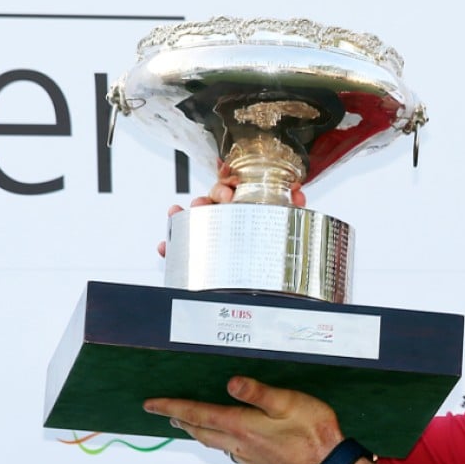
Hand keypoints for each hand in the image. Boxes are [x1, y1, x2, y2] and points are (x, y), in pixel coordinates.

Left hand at [144, 376, 343, 463]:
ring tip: (195, 425)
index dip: (173, 406)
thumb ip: (258, 392)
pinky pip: (240, 457)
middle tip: (167, 412)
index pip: (199, 414)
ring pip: (220, 446)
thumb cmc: (315, 435)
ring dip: (203, 434)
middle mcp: (241, 447)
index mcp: (242, 427)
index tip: (151, 404)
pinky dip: (229, 446)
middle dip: (183, 420)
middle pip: (203, 432)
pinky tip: (238, 445)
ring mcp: (252, 463)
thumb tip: (230, 382)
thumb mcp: (289, 403)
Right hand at [156, 165, 306, 257]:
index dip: (228, 178)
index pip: (231, 185)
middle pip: (212, 197)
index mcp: (242, 206)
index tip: (232, 179)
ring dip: (189, 213)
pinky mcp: (195, 253)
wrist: (261, 285)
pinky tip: (165, 246)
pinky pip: (179, 247)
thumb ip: (290, 210)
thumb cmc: (267, 248)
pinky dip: (171, 246)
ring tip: (188, 212)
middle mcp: (223, 217)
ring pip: (193, 218)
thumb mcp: (280, 225)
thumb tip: (299, 195)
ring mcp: (208, 233)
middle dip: (214, 195)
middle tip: (225, 200)